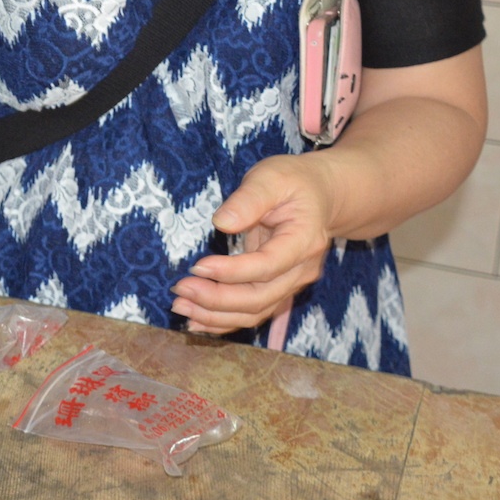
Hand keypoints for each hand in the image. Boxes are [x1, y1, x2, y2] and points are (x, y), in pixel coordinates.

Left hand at [172, 154, 334, 334]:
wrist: (319, 195)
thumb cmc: (293, 182)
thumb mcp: (272, 177)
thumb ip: (249, 199)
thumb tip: (221, 223)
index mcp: (304, 241)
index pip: (267, 266)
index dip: (231, 272)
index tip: (196, 267)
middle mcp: (302, 270)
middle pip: (260, 297)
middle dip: (217, 299)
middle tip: (180, 288)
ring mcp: (292, 283)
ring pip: (256, 311)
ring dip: (216, 315)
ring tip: (180, 306)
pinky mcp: (279, 288)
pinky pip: (253, 312)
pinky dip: (225, 320)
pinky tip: (197, 322)